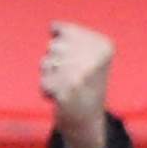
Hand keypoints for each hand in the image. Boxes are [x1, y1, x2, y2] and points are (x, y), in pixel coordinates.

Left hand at [39, 19, 113, 147]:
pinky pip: (43, 82)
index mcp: (103, 45)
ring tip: (66, 86)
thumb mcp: (88, 53)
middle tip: (70, 77)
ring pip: (46, 62)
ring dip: (50, 75)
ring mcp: (81, 75)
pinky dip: (47, 90)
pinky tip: (61, 97)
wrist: (88, 121)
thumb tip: (53, 27)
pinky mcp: (67, 92)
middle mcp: (95, 58)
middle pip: (52, 46)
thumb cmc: (83, 83)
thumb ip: (71, 35)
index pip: (62, 30)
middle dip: (55, 61)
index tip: (77, 63)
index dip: (62, 47)